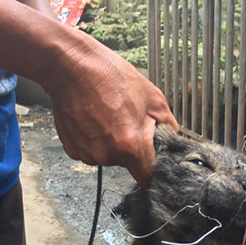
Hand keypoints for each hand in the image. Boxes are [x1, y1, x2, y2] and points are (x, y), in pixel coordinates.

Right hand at [45, 35, 177, 186]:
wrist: (73, 67)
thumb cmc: (111, 78)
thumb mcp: (153, 98)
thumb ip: (168, 125)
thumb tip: (173, 138)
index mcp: (131, 146)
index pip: (146, 177)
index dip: (152, 171)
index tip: (152, 163)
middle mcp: (108, 155)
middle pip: (127, 163)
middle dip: (130, 147)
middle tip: (126, 121)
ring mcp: (88, 154)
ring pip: (107, 157)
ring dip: (110, 143)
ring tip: (107, 116)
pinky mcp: (72, 149)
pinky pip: (90, 151)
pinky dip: (93, 140)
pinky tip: (92, 119)